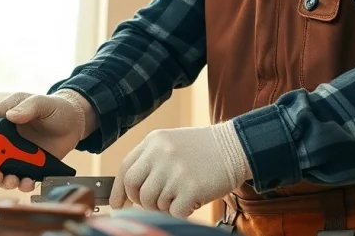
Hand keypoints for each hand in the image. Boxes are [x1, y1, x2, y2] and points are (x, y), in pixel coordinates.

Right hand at [0, 90, 89, 191]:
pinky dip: (21, 184)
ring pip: (0, 170)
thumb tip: (11, 116)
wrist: (76, 123)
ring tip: (10, 180)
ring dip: (1, 180)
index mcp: (5, 116)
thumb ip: (28, 107)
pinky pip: (20, 178)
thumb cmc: (57, 107)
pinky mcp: (29, 165)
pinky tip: (27, 182)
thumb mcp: (42, 102)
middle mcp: (7, 137)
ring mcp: (17, 152)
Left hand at [109, 122, 251, 217]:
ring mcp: (175, 171)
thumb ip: (150, 161)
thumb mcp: (172, 143)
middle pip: (135, 188)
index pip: (125, 169)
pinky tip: (192, 198)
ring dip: (165, 205)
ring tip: (182, 193)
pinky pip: (173, 212)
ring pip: (153, 203)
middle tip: (157, 201)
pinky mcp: (191, 188)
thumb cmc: (203, 149)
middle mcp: (161, 154)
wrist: (236, 146)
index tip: (118, 205)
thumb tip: (128, 191)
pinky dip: (181, 211)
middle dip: (141, 201)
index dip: (119, 191)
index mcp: (154, 141)